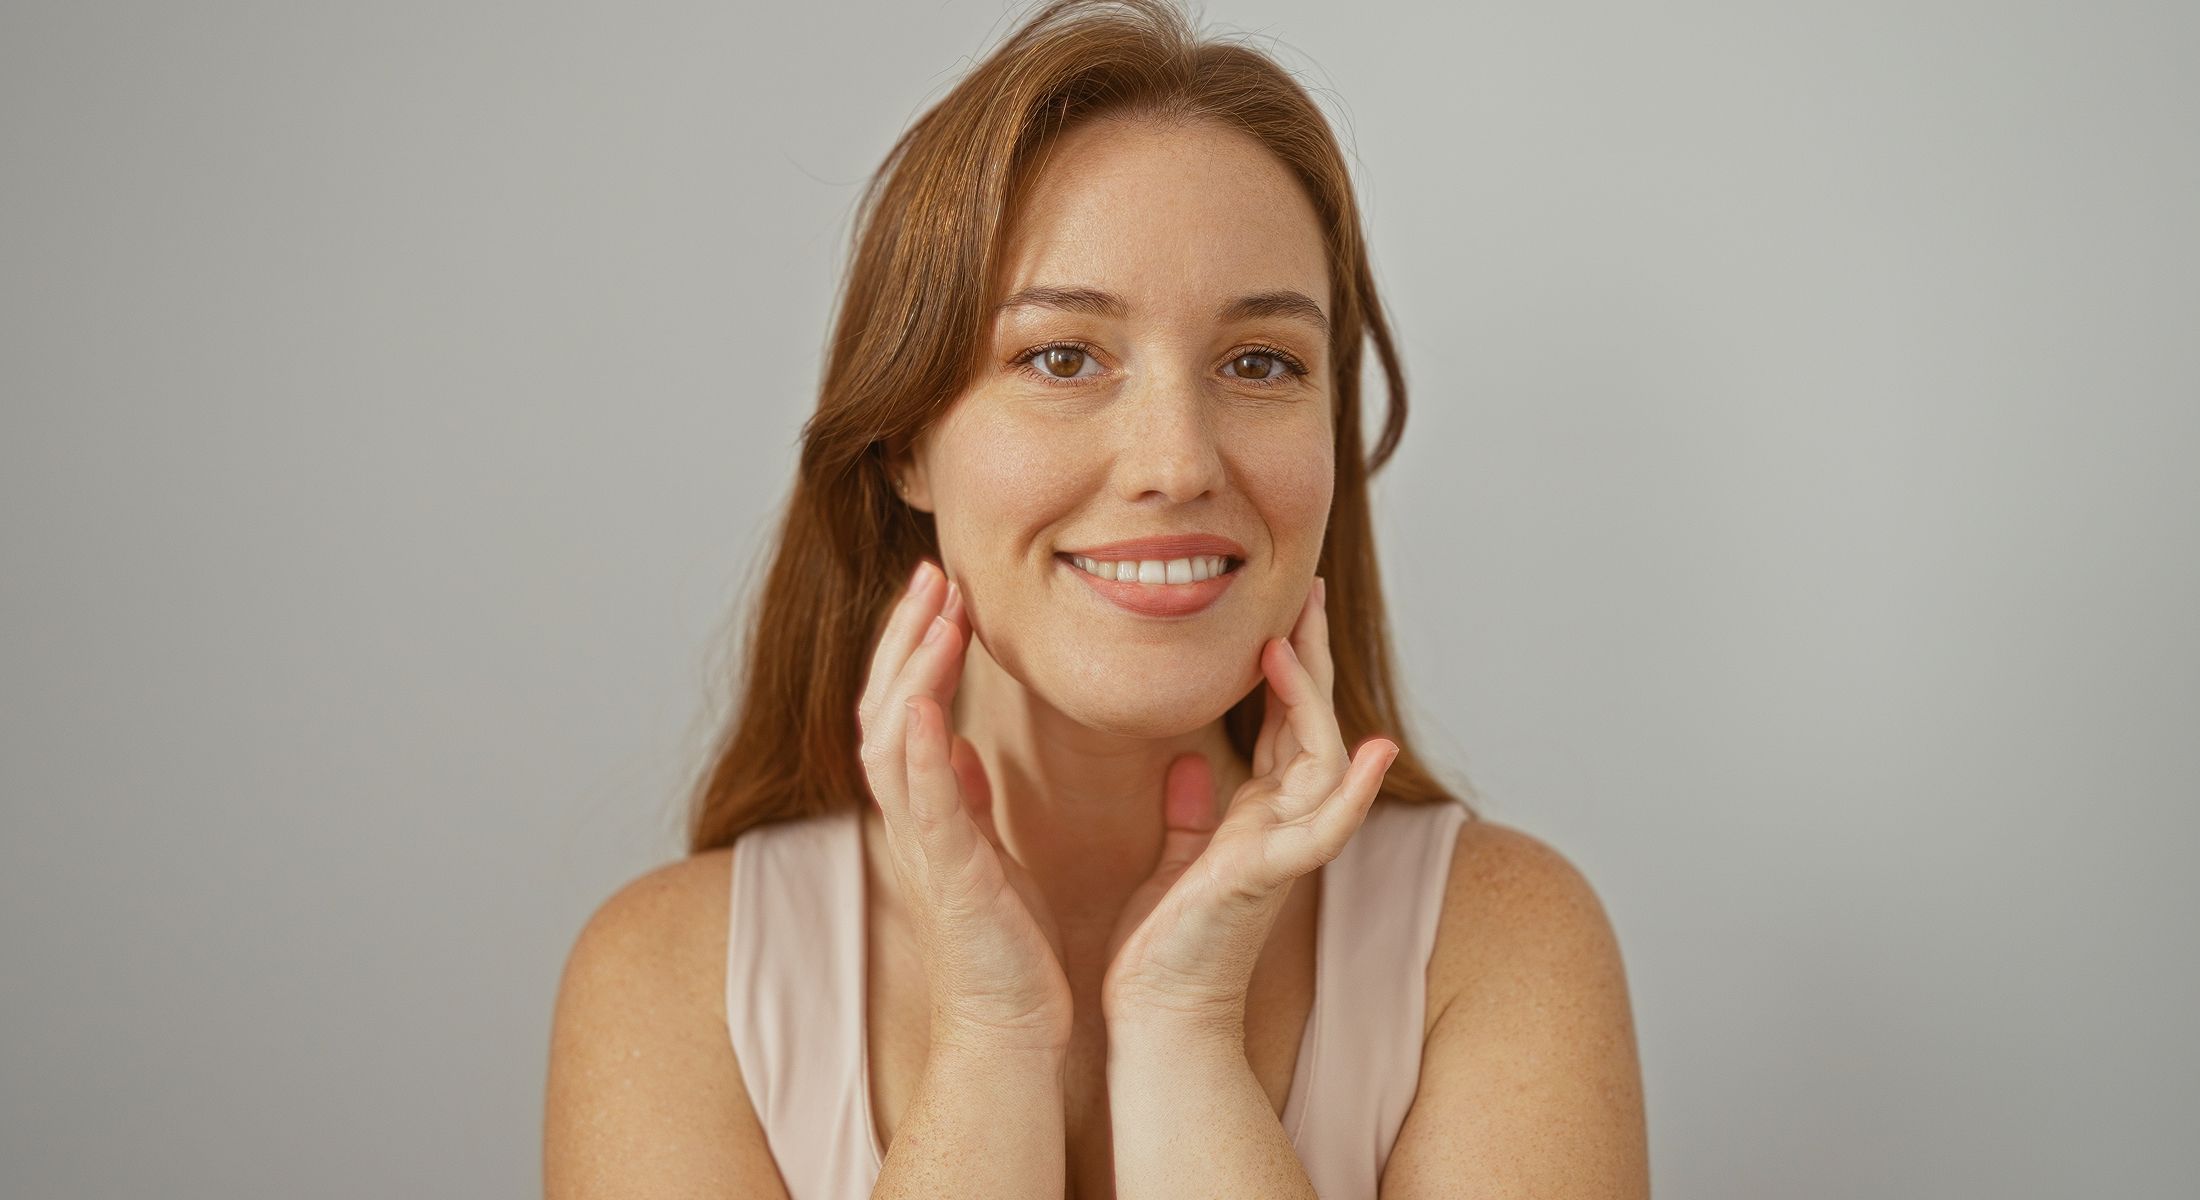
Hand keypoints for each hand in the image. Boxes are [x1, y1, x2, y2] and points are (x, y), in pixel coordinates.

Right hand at [856, 559, 1074, 1053]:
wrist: (1013, 1026)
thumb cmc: (1009, 944)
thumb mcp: (991, 850)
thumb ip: (969, 795)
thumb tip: (958, 744)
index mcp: (928, 806)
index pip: (906, 704)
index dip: (917, 642)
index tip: (943, 585)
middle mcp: (913, 818)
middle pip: (886, 703)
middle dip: (906, 635)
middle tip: (932, 571)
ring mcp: (923, 845)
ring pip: (893, 738)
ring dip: (911, 672)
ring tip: (936, 614)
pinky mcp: (948, 876)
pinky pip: (921, 802)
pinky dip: (919, 750)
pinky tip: (930, 704)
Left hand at [1098, 575, 1399, 1039]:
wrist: (1156, 1012)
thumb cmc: (1166, 944)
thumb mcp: (1177, 856)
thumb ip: (1191, 810)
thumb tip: (1188, 762)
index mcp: (1260, 816)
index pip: (1287, 724)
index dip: (1290, 665)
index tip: (1282, 607)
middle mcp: (1284, 824)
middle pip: (1314, 724)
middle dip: (1312, 658)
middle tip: (1306, 591)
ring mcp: (1285, 850)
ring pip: (1324, 760)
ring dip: (1313, 702)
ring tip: (1289, 645)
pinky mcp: (1270, 877)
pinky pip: (1325, 828)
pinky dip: (1354, 791)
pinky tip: (1373, 751)